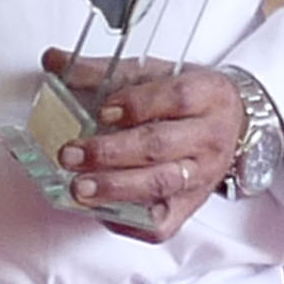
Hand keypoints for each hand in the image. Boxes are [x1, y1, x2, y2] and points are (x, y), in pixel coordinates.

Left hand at [54, 58, 249, 241]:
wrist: (229, 127)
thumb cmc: (187, 100)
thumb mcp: (154, 74)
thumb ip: (104, 70)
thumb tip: (54, 60)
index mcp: (208, 95)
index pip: (177, 98)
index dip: (138, 105)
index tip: (103, 112)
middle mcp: (209, 138)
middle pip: (160, 145)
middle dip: (111, 152)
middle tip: (71, 154)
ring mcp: (201, 177)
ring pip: (160, 184)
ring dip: (114, 187)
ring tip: (79, 187)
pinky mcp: (189, 207)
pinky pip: (162, 223)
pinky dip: (129, 221)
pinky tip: (100, 210)